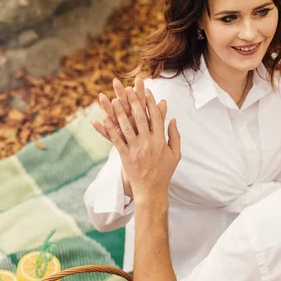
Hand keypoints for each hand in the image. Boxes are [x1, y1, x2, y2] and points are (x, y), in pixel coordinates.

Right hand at [92, 76, 163, 141]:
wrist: (145, 162)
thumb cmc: (151, 144)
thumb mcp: (156, 130)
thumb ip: (159, 116)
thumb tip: (164, 101)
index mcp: (141, 118)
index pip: (141, 101)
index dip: (140, 91)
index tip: (139, 78)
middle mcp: (130, 122)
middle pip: (125, 106)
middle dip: (121, 93)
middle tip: (116, 81)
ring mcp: (122, 131)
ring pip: (114, 117)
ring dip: (108, 108)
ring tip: (102, 96)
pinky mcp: (118, 142)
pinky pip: (108, 135)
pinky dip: (101, 129)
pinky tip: (93, 122)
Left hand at [102, 87, 180, 202]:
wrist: (152, 190)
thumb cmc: (164, 172)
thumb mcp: (175, 154)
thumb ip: (175, 136)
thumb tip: (173, 119)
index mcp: (160, 140)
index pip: (155, 117)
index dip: (150, 103)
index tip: (146, 91)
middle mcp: (148, 143)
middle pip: (141, 118)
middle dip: (134, 102)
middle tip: (128, 89)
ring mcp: (136, 149)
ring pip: (127, 127)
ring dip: (120, 112)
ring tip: (114, 100)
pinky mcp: (126, 156)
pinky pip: (117, 141)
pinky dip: (111, 130)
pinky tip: (104, 119)